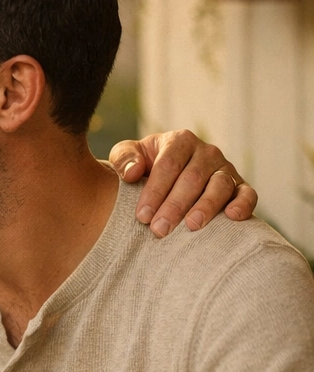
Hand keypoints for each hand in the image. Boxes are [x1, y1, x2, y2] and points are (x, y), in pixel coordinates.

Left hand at [108, 130, 256, 236]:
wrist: (168, 174)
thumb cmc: (144, 166)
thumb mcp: (128, 155)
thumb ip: (124, 158)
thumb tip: (133, 172)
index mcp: (179, 141)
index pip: (168, 165)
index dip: (155, 191)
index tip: (142, 216)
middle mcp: (206, 152)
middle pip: (192, 178)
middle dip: (174, 205)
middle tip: (159, 229)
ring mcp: (225, 169)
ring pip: (219, 185)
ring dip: (206, 206)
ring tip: (192, 225)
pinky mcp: (240, 186)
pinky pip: (247, 193)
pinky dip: (243, 204)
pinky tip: (232, 216)